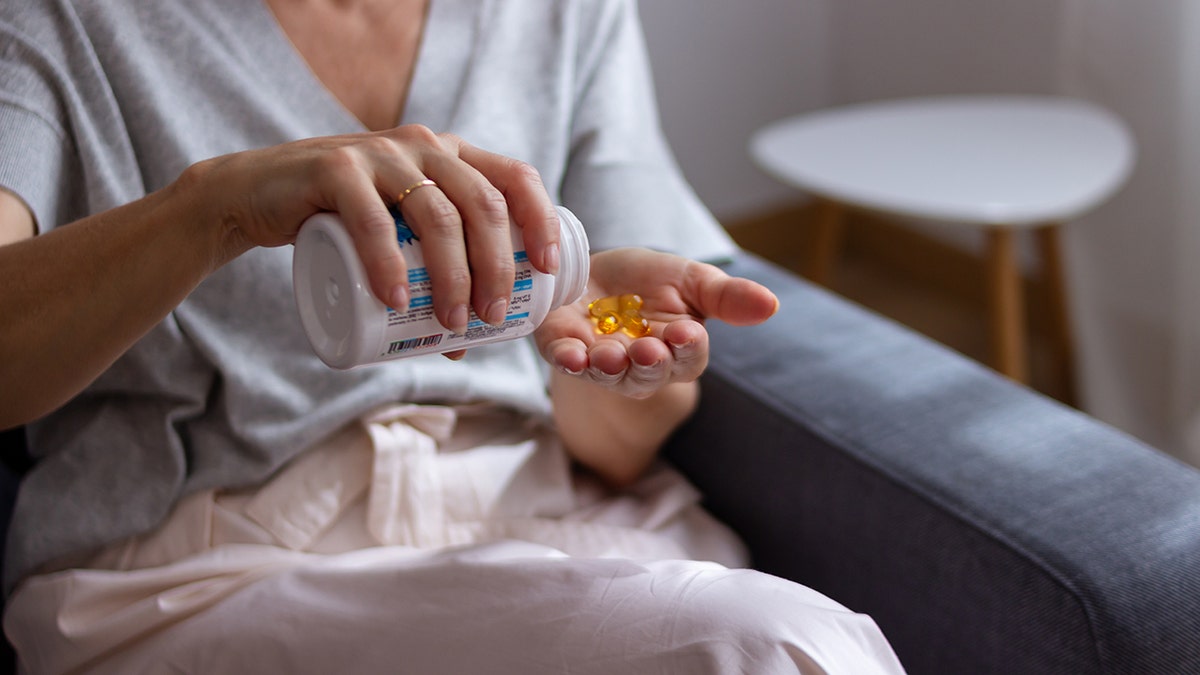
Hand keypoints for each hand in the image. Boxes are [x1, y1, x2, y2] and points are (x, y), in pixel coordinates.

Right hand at [190, 124, 559, 333]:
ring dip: (453, 277)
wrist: (256, 195)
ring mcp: (379, 153)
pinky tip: (396, 301)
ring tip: (453, 324)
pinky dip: (388, 265)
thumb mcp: (397, 235)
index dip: (540, 221)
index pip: (515, 177)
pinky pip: (372, 221)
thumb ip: (430, 276)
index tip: (546, 271)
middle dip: (496, 268)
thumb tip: (467, 345)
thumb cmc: (339, 223)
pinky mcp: (334, 169)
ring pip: (437, 215)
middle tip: (491, 318)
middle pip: (482, 205)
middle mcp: (423, 145)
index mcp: (451, 154)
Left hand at [535, 248, 778, 398]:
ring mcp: (598, 361)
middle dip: (649, 364)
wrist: (592, 270)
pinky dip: (567, 361)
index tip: (688, 333)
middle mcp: (638, 364)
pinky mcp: (561, 349)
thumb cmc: (647, 280)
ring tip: (609, 355)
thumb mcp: (691, 279)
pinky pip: (565, 362)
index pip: (689, 358)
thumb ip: (726, 296)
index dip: (688, 349)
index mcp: (676, 349)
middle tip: (648, 349)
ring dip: (609, 368)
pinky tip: (570, 355)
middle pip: (648, 376)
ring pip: (608, 376)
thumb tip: (771, 305)